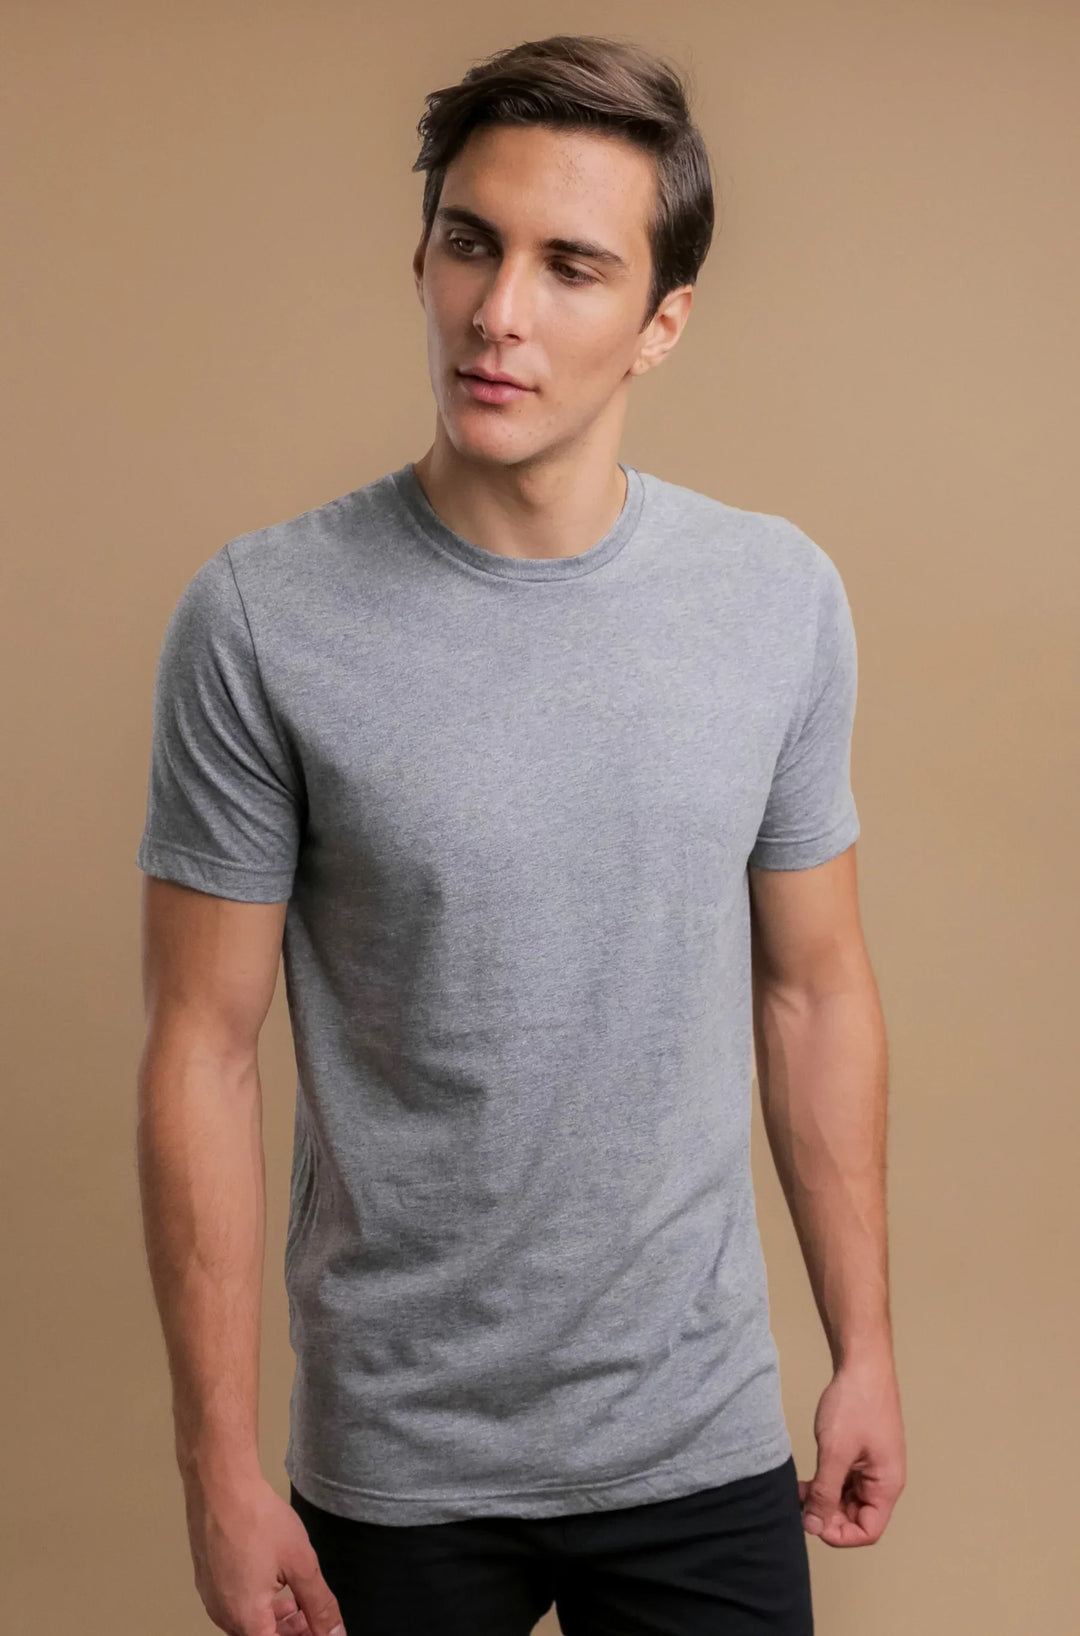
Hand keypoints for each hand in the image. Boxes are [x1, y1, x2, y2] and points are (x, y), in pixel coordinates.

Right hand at [183, 1469, 345, 1634]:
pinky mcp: (207, 1580)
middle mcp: (224, 1615)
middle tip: (312, 1618)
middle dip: (290, 1633)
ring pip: (247, 1623)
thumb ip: (319, 1604)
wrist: (220, 1487)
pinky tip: (272, 1582)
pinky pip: (234, 1605)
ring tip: (295, 1602)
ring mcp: (212, 1598)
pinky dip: (256, 1604)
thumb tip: (334, 1633)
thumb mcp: (300, 1563)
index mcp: (247, 1620)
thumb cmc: (257, 1520)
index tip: (318, 1629)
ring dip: (274, 1620)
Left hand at [798, 1354, 905, 1546]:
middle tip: (800, 1505)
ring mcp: (872, 1465)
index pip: (868, 1530)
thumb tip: (814, 1526)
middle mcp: (883, 1480)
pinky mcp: (861, 1452)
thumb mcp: (835, 1452)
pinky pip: (844, 1479)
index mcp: (887, 1485)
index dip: (841, 1534)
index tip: (814, 1521)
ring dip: (824, 1498)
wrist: (862, 1363)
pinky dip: (825, 1482)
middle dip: (828, 1515)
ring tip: (798, 1491)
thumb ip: (825, 1492)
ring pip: (847, 1498)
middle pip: (857, 1516)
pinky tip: (806, 1478)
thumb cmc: (855, 1405)